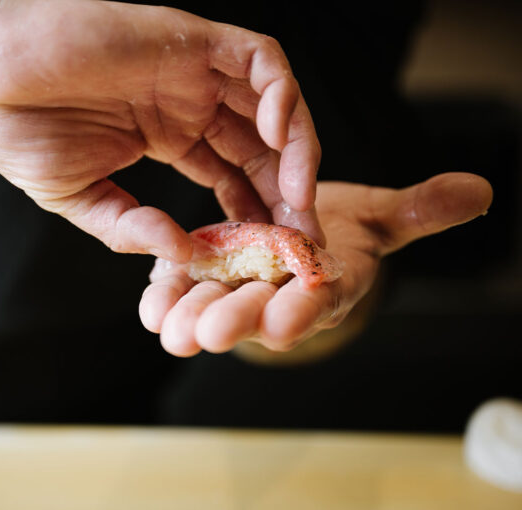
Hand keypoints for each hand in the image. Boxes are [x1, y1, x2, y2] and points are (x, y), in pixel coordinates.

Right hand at [0, 0, 322, 259]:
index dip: (259, 215)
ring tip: (298, 199)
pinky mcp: (191, 39)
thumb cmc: (18, 125)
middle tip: (301, 239)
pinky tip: (276, 135)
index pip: (233, 179)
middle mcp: (191, 103)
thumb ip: (127, 226)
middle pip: (263, 148)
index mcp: (169, 136)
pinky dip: (281, 93)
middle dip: (289, 193)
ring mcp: (194, 71)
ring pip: (274, 104)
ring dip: (297, 150)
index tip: (273, 255)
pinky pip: (259, 59)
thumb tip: (181, 254)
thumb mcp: (77, 195)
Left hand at [139, 172, 492, 356]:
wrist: (292, 235)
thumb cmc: (337, 233)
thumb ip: (419, 210)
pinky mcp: (199, 276)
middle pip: (258, 309)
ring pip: (213, 305)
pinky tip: (151, 305)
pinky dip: (165, 297)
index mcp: (321, 281)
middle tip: (212, 333)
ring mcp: (234, 288)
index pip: (316, 298)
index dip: (303, 310)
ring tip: (173, 330)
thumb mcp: (377, 219)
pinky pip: (180, 289)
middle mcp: (275, 293)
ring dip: (192, 318)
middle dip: (237, 320)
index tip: (287, 321)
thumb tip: (480, 190)